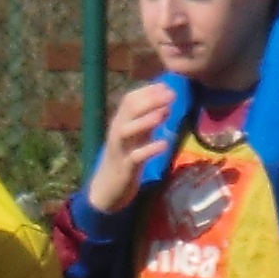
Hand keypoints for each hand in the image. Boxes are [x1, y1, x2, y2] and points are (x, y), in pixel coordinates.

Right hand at [84, 81, 176, 215]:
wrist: (106, 191)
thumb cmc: (124, 161)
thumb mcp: (136, 139)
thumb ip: (148, 123)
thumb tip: (165, 105)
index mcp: (120, 124)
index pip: (129, 100)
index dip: (147, 91)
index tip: (167, 85)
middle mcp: (117, 133)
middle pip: (128, 111)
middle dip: (150, 100)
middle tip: (172, 95)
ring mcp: (119, 150)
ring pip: (126, 131)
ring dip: (145, 121)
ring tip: (164, 114)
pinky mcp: (124, 168)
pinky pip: (135, 157)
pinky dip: (149, 149)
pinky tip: (164, 144)